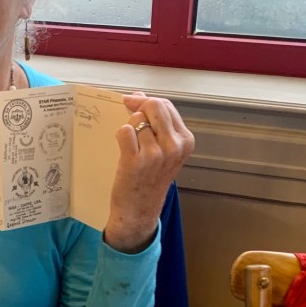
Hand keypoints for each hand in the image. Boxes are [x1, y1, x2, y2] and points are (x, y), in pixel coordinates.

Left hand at [103, 92, 194, 252]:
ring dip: (130, 129)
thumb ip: (155, 121)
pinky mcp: (135, 161)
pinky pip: (124, 132)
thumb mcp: (163, 150)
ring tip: (132, 148)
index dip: (146, 102)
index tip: (133, 104)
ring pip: (137, 120)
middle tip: (128, 118)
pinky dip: (120, 136)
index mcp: (185, 141)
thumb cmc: (149, 179)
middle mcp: (174, 146)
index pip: (166, 105)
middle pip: (154, 106)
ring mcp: (156, 154)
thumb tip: (138, 96)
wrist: (139, 210)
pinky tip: (124, 150)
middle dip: (138, 107)